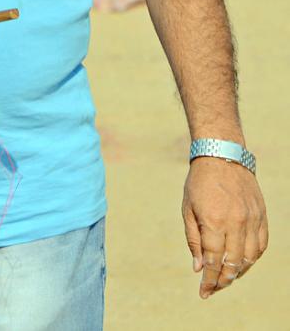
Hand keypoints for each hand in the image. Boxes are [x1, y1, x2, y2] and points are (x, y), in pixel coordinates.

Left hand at [182, 157, 267, 298]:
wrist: (222, 157)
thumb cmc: (199, 184)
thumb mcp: (187, 209)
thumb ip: (193, 239)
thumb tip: (198, 268)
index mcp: (213, 221)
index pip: (213, 261)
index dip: (209, 280)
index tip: (203, 292)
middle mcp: (236, 223)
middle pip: (233, 263)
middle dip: (223, 281)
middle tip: (213, 289)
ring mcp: (252, 220)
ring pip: (249, 258)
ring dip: (239, 272)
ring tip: (226, 278)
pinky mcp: (262, 217)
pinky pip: (261, 246)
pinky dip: (252, 259)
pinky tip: (242, 264)